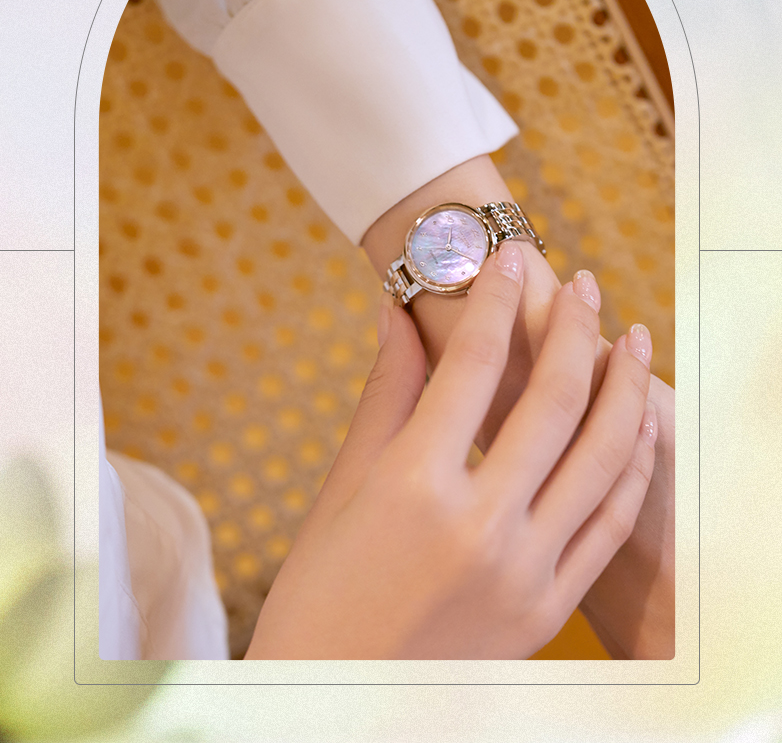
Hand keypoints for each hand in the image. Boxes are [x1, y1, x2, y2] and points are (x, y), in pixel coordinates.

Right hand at [246, 245, 656, 658]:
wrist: (338, 704)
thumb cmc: (320, 594)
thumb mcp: (344, 488)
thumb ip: (385, 393)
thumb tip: (396, 313)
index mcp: (414, 487)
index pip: (471, 367)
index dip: (493, 301)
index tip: (508, 258)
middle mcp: (480, 524)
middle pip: (551, 401)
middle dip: (571, 327)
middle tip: (580, 282)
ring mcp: (526, 570)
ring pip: (600, 456)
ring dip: (622, 385)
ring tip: (630, 332)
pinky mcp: (551, 607)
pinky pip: (610, 522)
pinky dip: (631, 465)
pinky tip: (636, 422)